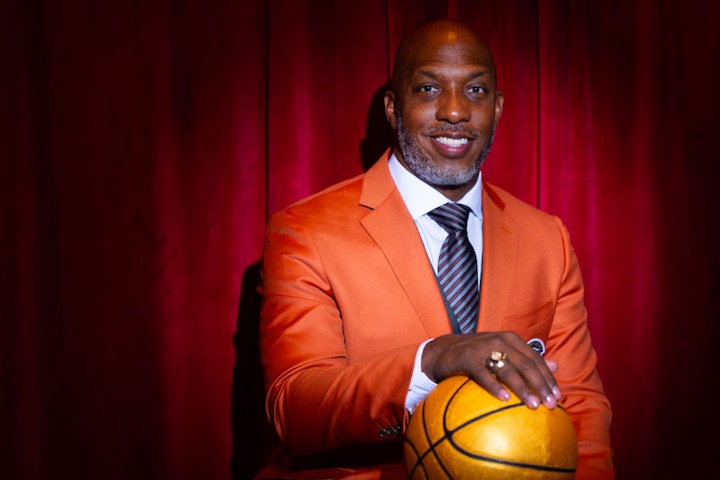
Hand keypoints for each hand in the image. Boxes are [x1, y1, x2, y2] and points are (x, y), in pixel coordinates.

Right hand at [422, 332, 560, 408]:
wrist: (444, 351)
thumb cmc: (477, 355)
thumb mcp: (504, 352)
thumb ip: (528, 359)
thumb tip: (556, 365)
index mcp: (511, 339)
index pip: (535, 359)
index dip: (548, 378)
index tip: (558, 396)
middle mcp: (500, 340)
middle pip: (526, 365)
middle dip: (540, 385)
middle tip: (550, 405)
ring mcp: (483, 348)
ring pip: (508, 370)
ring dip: (522, 389)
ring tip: (533, 405)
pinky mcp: (468, 358)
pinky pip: (484, 375)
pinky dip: (495, 387)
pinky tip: (504, 399)